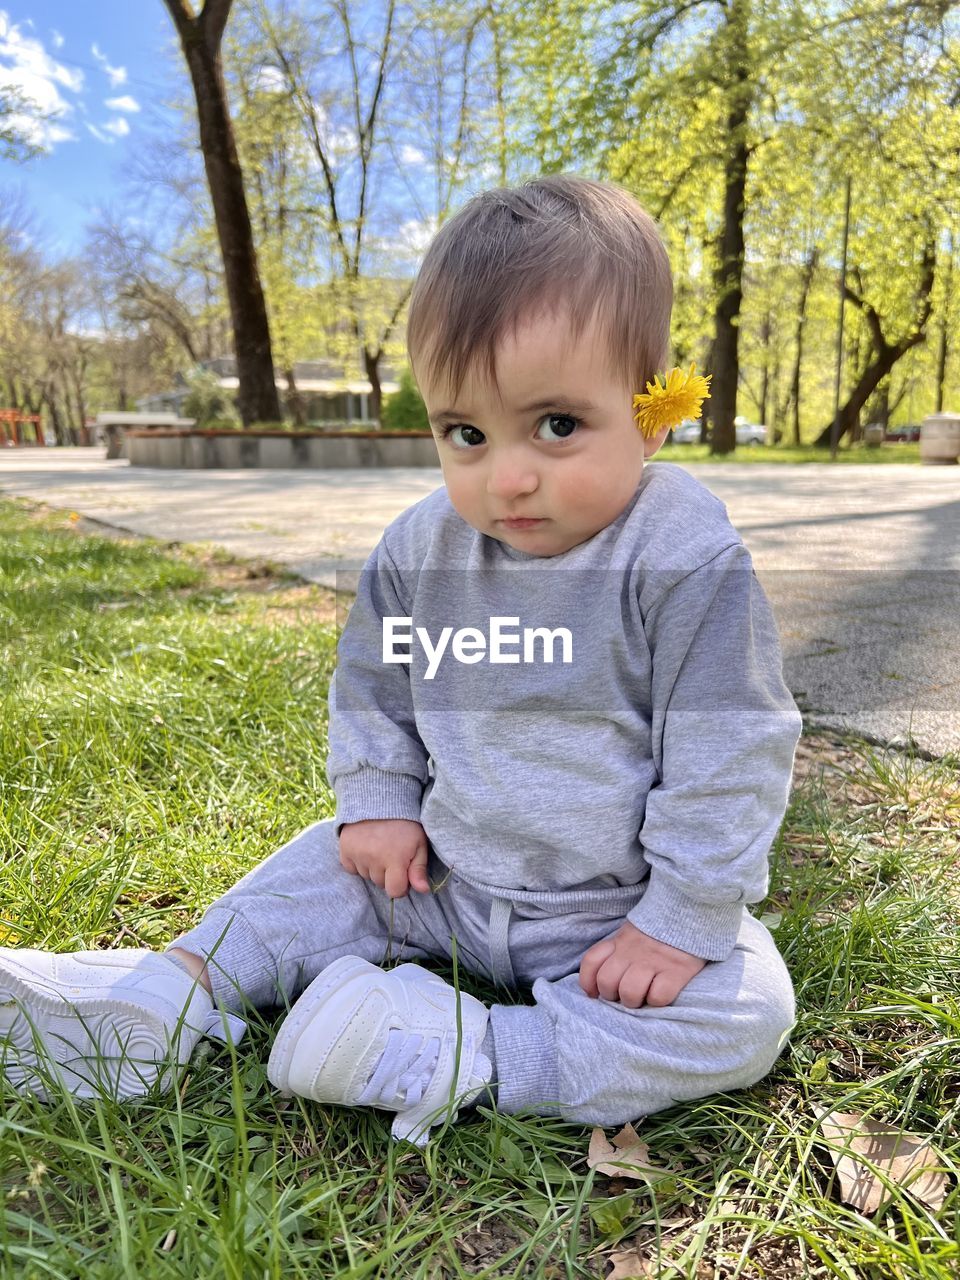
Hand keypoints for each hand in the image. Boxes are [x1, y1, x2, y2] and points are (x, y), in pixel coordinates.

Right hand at [338, 818, 430, 898]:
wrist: (380, 799)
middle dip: (388, 874)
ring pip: (366, 876)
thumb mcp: (419, 843)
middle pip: (380, 884)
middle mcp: (373, 859)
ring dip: (373, 868)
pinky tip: (366, 849)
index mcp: (394, 859)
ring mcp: (357, 855)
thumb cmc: (404, 824)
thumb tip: (423, 890)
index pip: (395, 891)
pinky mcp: (344, 849)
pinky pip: (351, 869)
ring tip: (379, 848)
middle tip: (392, 854)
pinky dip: (358, 863)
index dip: (401, 886)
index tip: (403, 874)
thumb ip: (419, 869)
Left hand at [579, 921, 705, 1008]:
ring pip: (629, 993)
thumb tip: (601, 979)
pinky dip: (658, 1001)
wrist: (692, 909)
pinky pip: (659, 997)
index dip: (587, 981)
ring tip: (644, 997)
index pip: (592, 960)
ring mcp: (654, 961)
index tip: (593, 993)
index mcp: (620, 941)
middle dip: (612, 996)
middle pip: (607, 982)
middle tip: (625, 994)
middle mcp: (632, 951)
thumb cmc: (661, 928)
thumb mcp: (632, 931)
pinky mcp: (677, 971)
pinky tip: (663, 992)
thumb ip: (617, 949)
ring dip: (635, 1001)